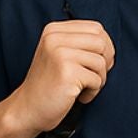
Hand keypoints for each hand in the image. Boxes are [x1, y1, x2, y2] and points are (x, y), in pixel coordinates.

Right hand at [10, 18, 115, 133]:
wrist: (28, 109)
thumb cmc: (48, 85)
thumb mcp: (59, 55)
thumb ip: (79, 44)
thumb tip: (109, 46)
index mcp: (54, 30)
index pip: (96, 28)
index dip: (105, 47)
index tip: (98, 64)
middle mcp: (55, 38)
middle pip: (101, 42)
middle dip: (106, 62)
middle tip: (95, 77)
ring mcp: (60, 54)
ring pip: (101, 61)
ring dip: (99, 79)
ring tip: (85, 88)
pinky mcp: (67, 72)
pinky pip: (96, 79)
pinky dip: (93, 92)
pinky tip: (79, 97)